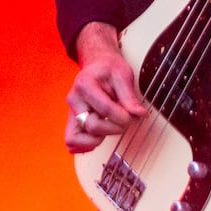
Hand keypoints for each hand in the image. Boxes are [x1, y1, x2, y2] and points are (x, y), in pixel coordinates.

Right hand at [64, 22, 148, 153]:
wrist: (97, 65)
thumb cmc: (109, 69)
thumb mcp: (123, 75)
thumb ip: (130, 96)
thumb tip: (139, 114)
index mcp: (85, 84)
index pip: (105, 109)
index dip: (123, 117)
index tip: (134, 116)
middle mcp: (74, 100)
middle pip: (92, 126)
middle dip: (114, 128)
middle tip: (125, 122)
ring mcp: (71, 113)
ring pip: (74, 139)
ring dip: (96, 140)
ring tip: (110, 128)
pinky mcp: (72, 122)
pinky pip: (72, 143)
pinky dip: (86, 145)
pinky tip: (100, 135)